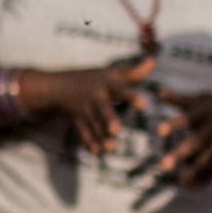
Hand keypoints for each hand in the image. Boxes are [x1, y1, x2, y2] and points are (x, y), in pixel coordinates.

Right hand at [28, 55, 155, 152]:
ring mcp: (84, 109)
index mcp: (106, 84)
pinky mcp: (76, 120)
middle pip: (103, 108)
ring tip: (111, 148)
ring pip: (94, 124)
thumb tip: (154, 61)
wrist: (57, 86)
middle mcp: (95, 96)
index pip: (121, 89)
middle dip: (109, 119)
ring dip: (102, 136)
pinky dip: (89, 141)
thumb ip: (134, 72)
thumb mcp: (111, 74)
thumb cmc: (92, 79)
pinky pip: (82, 131)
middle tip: (117, 131)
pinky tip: (97, 152)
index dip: (132, 97)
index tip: (144, 105)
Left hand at [160, 92, 211, 187]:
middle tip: (164, 166)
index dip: (174, 125)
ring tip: (180, 181)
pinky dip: (204, 177)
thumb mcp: (202, 99)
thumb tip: (159, 91)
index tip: (159, 131)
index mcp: (205, 114)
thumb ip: (179, 99)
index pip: (187, 119)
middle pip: (196, 143)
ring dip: (195, 171)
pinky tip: (187, 184)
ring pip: (208, 159)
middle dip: (181, 154)